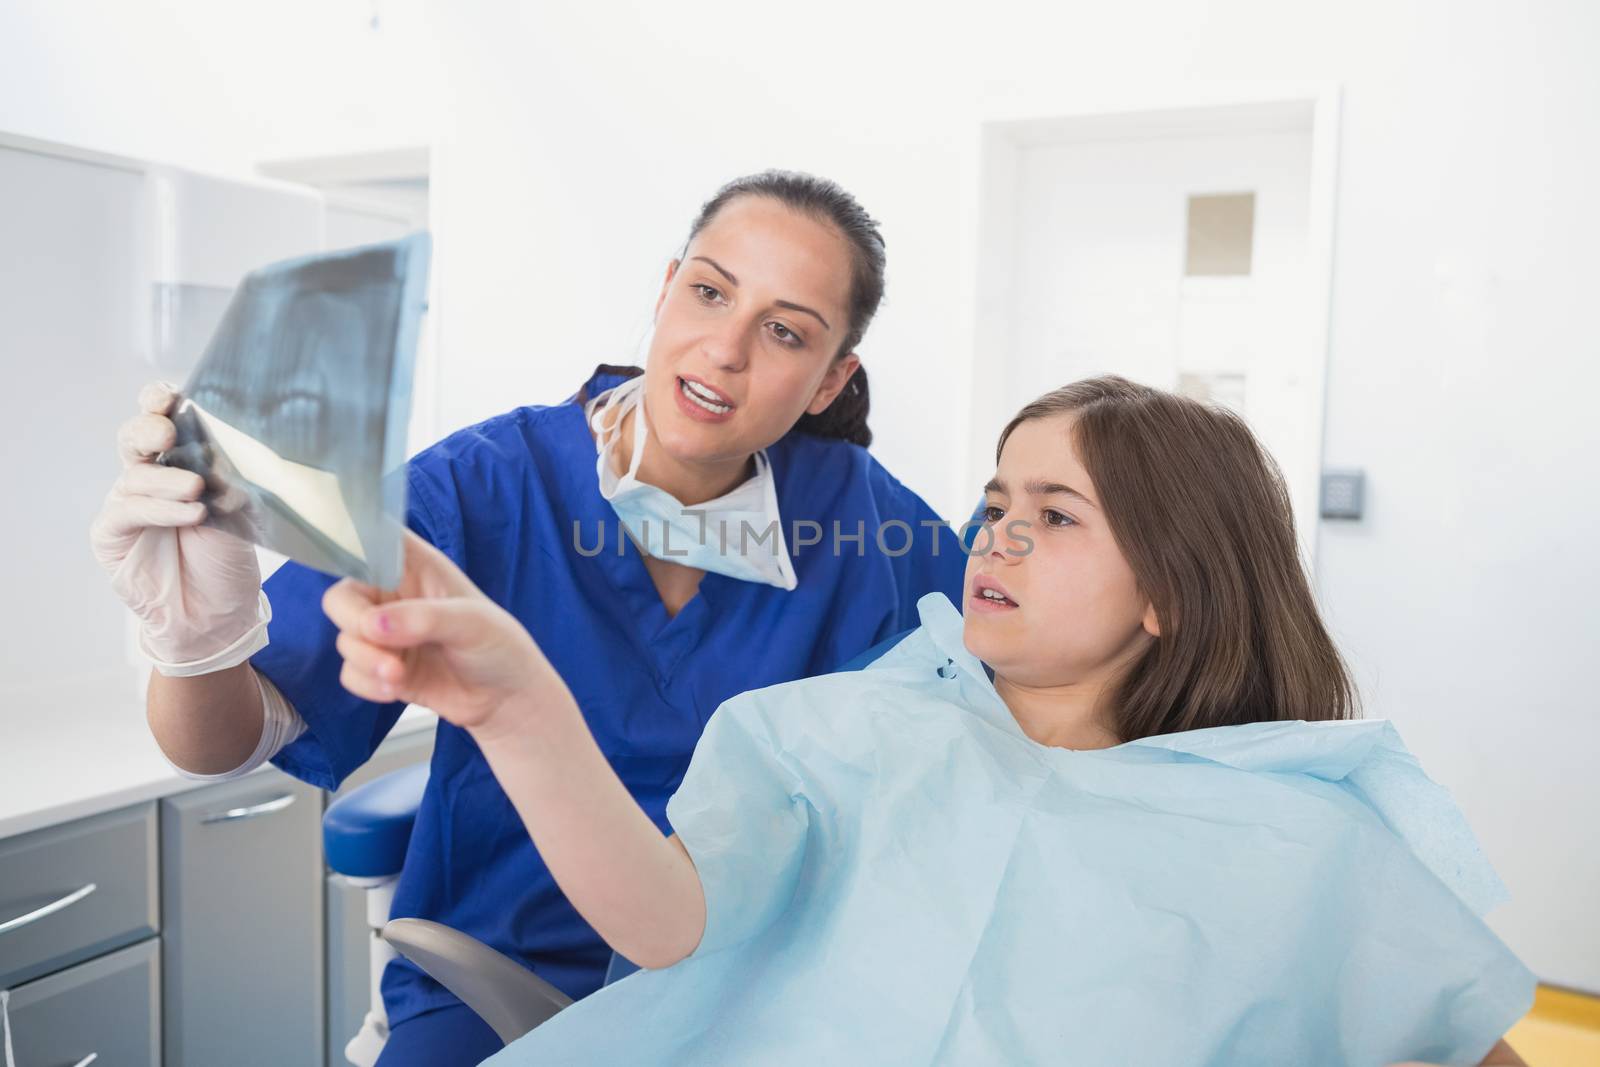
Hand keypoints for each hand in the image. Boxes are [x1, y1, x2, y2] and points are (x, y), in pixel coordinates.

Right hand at [90, 382, 262, 663]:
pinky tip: (190, 512)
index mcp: (179, 461)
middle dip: (149, 427)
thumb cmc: (228, 559)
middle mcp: (149, 477)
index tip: (171, 393)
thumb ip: (228, 479)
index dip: (158, 401)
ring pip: (136, 474)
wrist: (217, 613)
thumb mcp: (241, 512)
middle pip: (134, 438)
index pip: (161, 420)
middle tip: (170, 431)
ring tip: (197, 490)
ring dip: (167, 479)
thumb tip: (225, 450)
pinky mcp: (112, 533)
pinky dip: (159, 508)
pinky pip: (128, 510)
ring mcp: (128, 503)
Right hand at [322, 530, 560, 736]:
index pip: (374, 539)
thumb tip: (374, 624)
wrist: (505, 699)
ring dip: (365, 659)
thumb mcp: (472, 624)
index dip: (352, 543)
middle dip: (352, 621)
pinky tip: (394, 690)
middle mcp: (394, 596)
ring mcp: (385, 634)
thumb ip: (424, 619)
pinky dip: (365, 683)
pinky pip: (350, 672)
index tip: (356, 569)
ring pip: (345, 638)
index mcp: (417, 566)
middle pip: (343, 596)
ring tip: (398, 675)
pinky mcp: (381, 668)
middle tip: (375, 638)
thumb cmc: (499, 646)